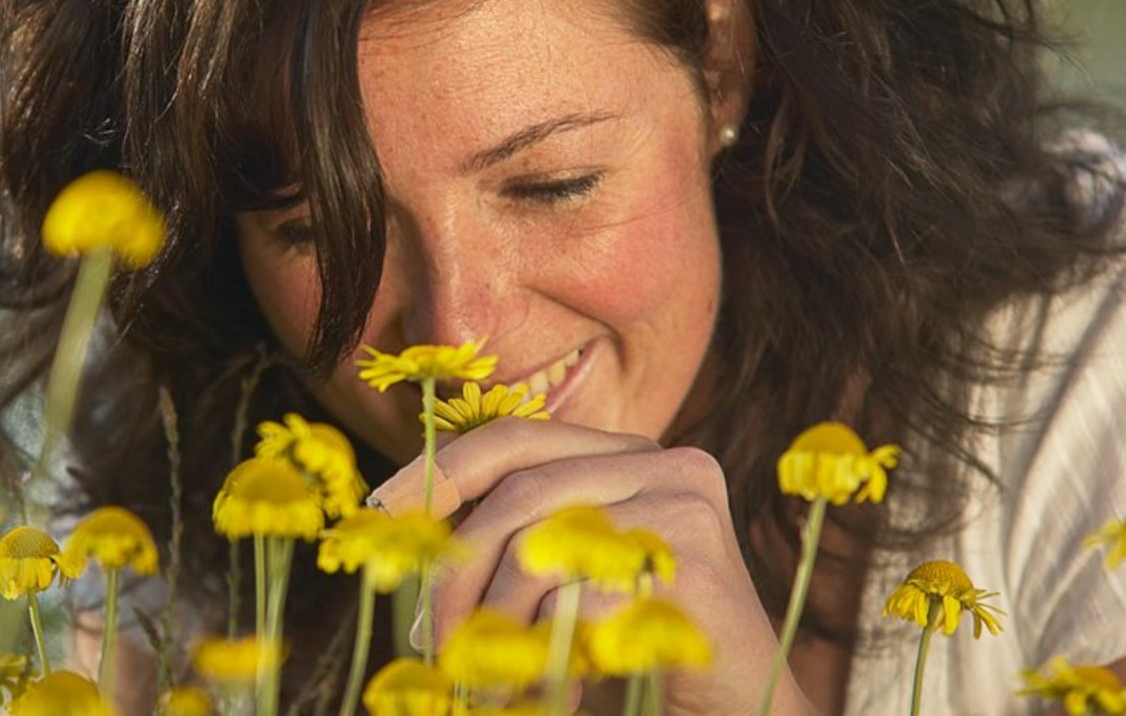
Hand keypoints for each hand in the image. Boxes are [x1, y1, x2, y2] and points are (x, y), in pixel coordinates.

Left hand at [368, 418, 816, 715]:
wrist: (742, 715)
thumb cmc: (642, 649)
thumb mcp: (569, 579)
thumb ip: (515, 538)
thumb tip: (407, 521)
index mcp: (631, 456)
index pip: (516, 437)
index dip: (442, 468)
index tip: (383, 511)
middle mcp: (666, 462)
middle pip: (518, 494)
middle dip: (456, 572)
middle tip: (430, 643)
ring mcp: (685, 505)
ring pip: (538, 547)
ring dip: (494, 626)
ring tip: (485, 684)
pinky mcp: (695, 561)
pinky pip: (578, 596)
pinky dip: (547, 655)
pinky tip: (550, 695)